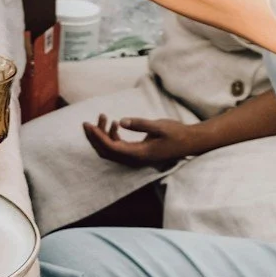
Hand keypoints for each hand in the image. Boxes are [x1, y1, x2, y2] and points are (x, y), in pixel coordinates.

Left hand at [82, 115, 202, 168]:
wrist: (189, 142)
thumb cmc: (176, 133)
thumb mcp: (159, 126)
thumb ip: (140, 124)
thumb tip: (122, 122)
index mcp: (138, 154)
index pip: (110, 148)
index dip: (97, 137)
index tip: (88, 125)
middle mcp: (134, 159)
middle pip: (105, 152)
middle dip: (94, 138)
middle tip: (86, 122)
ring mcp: (135, 158)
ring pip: (110, 150)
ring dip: (102, 135)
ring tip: (103, 117)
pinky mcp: (136, 153)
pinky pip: (117, 148)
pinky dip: (111, 136)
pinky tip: (115, 123)